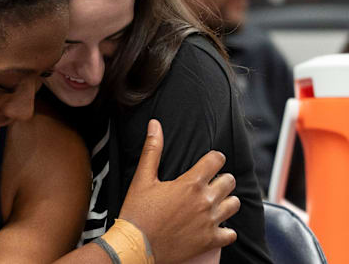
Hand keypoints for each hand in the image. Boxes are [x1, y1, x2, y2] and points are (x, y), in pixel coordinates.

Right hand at [118, 120, 239, 263]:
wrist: (136, 246)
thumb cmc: (137, 212)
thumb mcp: (142, 178)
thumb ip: (152, 150)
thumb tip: (155, 124)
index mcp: (190, 183)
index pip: (216, 160)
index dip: (214, 158)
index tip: (209, 162)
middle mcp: (205, 201)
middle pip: (229, 181)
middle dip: (221, 179)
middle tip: (208, 183)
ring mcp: (210, 222)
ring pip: (234, 204)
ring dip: (226, 201)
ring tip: (212, 202)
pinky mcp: (210, 241)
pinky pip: (231, 233)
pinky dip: (225, 229)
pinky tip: (213, 226)